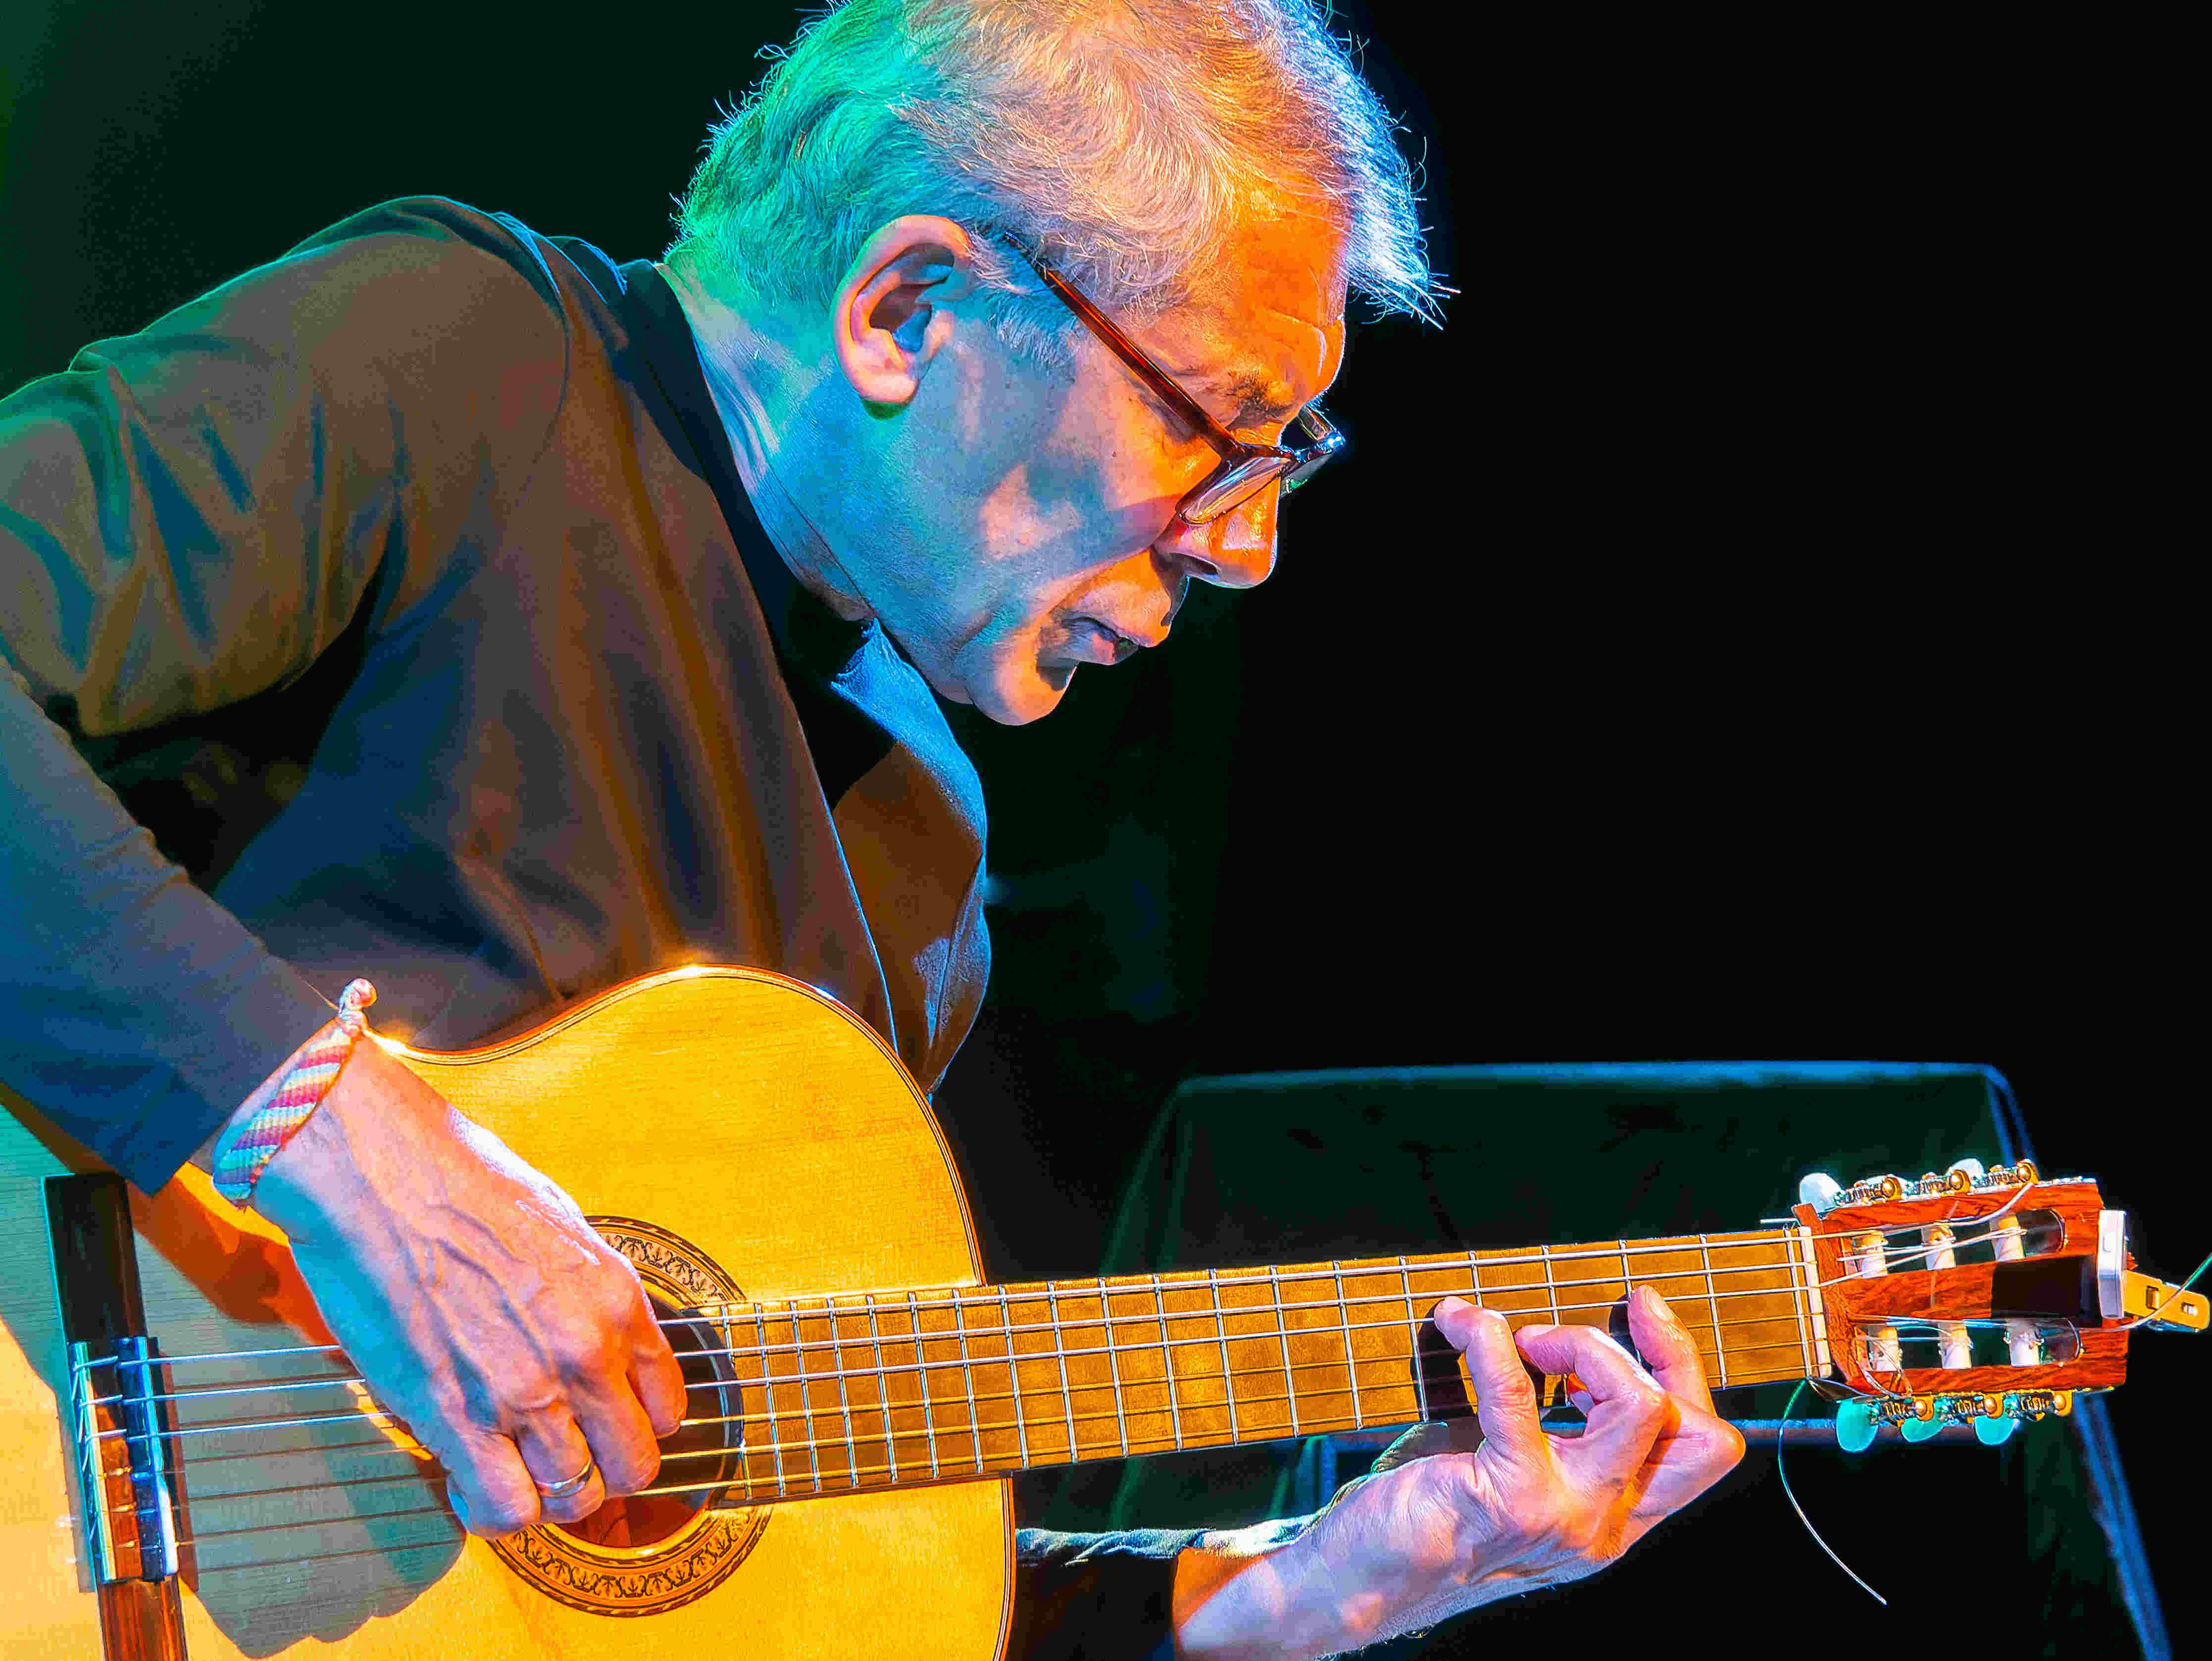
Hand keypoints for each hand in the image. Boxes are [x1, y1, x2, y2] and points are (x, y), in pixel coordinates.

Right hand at [246, 1037, 687, 1535]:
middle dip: (602, 1473)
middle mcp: (585, 1352)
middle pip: (632, 1466)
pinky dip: (494, 1513)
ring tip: (515, 1474)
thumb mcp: (564, 1227)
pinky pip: (504, 1507)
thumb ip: (588, 1294)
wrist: (383, 1175)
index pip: (668, 1406)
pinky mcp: (456, 1417)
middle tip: (562, 1459)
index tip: (607, 1428)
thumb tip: (593, 1337)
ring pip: (574, 1498)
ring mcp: (525, 1390)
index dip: (638, 1428)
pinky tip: (472, 1486)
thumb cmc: (463, 1185)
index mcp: (616, 1301)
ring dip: (548, 1496)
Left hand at [1174, 1287, 1744, 1658]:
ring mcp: (1564, 1516)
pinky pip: (1519, 1391)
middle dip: (1653, 1353)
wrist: (1358, 1583)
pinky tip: (1455, 1323)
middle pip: (1694, 1431)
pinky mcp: (1510, 1497)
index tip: (1641, 1311)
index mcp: (1613, 1517)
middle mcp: (1603, 1525)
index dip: (1680, 1365)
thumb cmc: (1426, 1517)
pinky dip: (1488, 1338)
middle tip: (1580, 1325)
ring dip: (1576, 1343)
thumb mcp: (1516, 1477)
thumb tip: (1565, 1343)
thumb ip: (1559, 1434)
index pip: (1701, 1445)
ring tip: (1515, 1338)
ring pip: (1636, 1406)